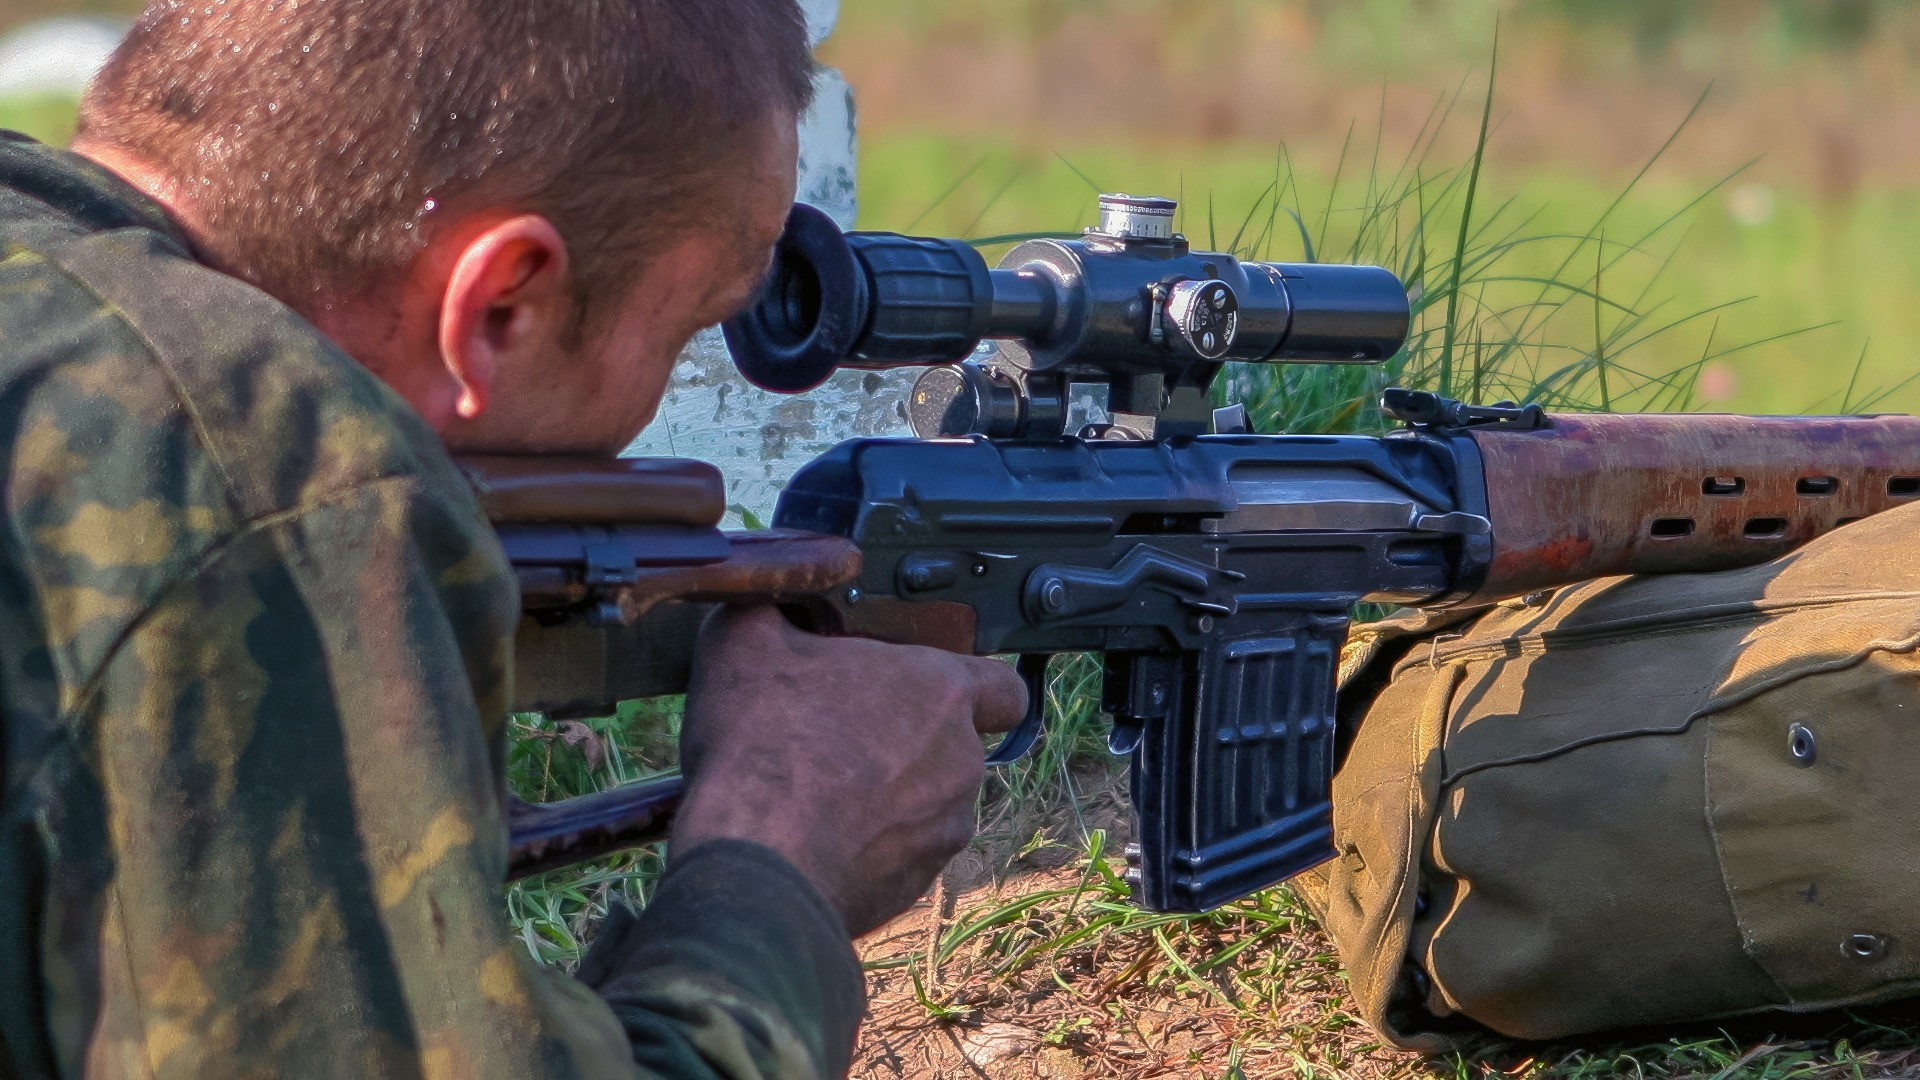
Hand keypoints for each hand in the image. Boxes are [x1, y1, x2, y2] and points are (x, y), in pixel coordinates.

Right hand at [672, 604, 1027, 935]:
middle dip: (908, 740)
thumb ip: (770, 606)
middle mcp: (960, 760)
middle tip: (844, 734)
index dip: (973, 685)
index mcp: (939, 690)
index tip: (925, 689)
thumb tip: (766, 595)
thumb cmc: (761, 745)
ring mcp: (944, 828)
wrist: (754, 863)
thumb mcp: (744, 642)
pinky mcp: (916, 884)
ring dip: (888, 795)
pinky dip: (869, 846)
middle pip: (951, 744)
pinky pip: (900, 854)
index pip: (1002, 684)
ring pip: (928, 803)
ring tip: (818, 790)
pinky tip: (814, 837)